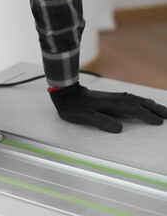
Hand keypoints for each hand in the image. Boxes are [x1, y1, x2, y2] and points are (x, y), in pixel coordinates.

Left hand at [49, 82, 166, 132]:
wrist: (66, 94)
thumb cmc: (73, 107)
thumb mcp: (84, 116)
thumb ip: (101, 121)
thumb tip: (120, 128)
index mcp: (111, 104)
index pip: (133, 110)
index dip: (146, 116)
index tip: (158, 123)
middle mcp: (115, 99)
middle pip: (139, 103)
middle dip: (154, 109)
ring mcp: (113, 97)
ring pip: (136, 100)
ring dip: (150, 104)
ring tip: (162, 110)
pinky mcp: (111, 97)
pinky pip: (131, 98)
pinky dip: (141, 101)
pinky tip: (144, 103)